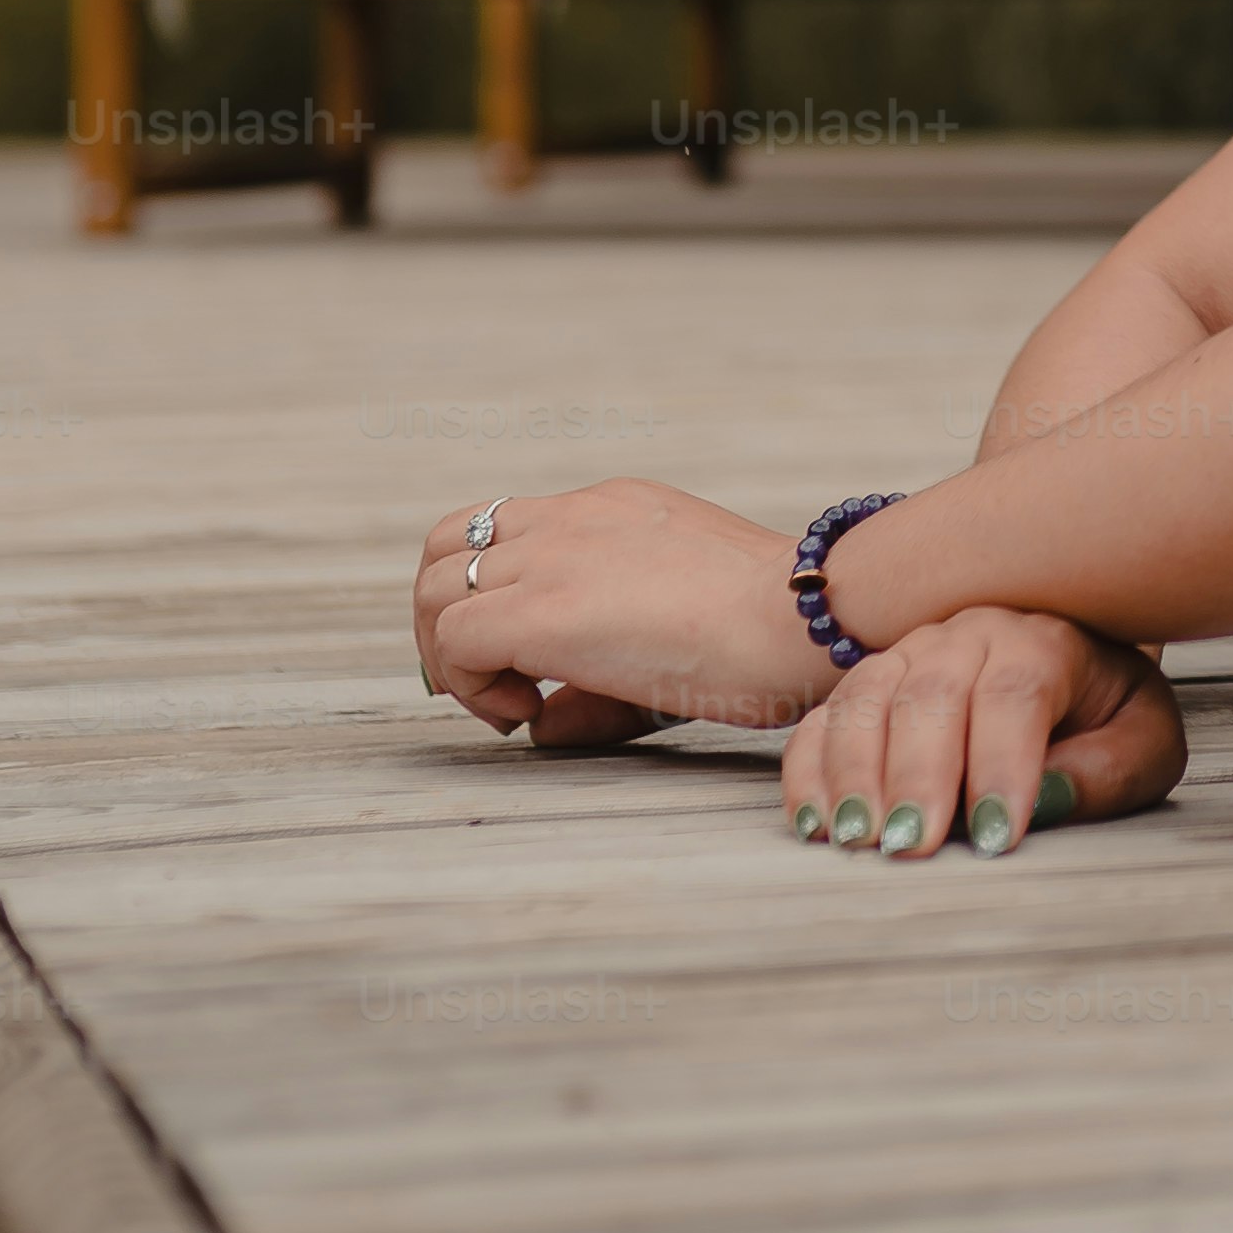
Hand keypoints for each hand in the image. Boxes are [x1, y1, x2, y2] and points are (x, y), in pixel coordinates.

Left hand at [414, 483, 831, 742]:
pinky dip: (468, 685)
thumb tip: (538, 723)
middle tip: (488, 680)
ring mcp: (552, 556)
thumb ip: (600, 672)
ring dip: (448, 653)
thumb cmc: (770, 632)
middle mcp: (571, 518)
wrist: (800, 616)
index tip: (519, 658)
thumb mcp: (680, 628)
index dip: (488, 593)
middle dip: (444, 617)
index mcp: (610, 509)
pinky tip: (525, 712)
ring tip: (506, 703)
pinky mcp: (541, 610)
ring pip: (433, 586)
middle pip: (445, 544)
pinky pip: (453, 640)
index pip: (505, 528)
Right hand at [778, 603, 1188, 857]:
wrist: (1066, 657)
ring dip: (857, 773)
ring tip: (861, 839)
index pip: (1016, 692)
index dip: (1002, 764)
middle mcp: (969, 637)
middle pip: (933, 694)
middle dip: (921, 776)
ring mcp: (907, 656)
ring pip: (867, 700)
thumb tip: (1048, 800)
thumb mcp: (1141, 739)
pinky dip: (810, 772)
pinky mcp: (863, 691)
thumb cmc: (1104, 713)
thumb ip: (1112, 769)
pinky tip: (818, 824)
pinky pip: (820, 722)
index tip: (996, 834)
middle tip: (913, 846)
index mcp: (1045, 641)